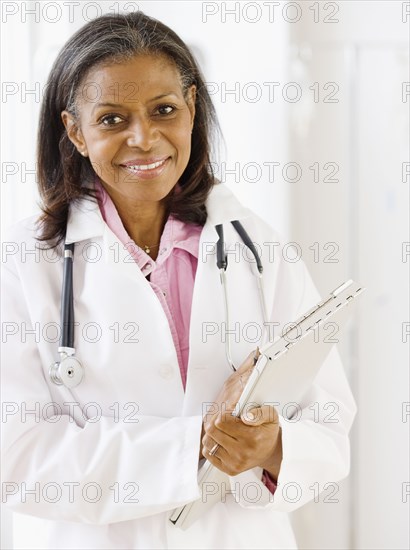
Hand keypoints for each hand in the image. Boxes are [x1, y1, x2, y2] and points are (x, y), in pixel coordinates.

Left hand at [201, 350, 282, 478]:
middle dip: (218, 418)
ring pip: (210, 439)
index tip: (226, 409)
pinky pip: (210, 452)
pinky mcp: (229, 469)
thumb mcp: (270, 408)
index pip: (223, 418)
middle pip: (213, 427)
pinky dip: (214, 444)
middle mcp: (246, 448)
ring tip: (226, 427)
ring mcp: (236, 461)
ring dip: (214, 431)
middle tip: (226, 415)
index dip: (223, 411)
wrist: (273, 452)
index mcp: (255, 432)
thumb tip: (254, 362)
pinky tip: (224, 439)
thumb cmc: (268, 428)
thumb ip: (258, 385)